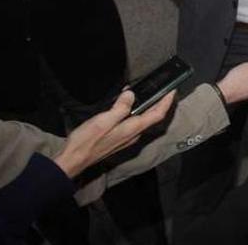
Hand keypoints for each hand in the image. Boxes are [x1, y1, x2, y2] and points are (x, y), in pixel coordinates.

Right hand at [53, 90, 173, 177]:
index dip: (166, 102)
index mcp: (133, 129)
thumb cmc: (88, 140)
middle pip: (153, 117)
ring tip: (148, 93)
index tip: (173, 90)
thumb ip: (120, 108)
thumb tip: (132, 94)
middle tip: (163, 89)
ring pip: (144, 120)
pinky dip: (136, 111)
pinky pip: (134, 122)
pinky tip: (129, 105)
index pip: (157, 114)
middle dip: (160, 103)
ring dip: (148, 107)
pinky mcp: (119, 138)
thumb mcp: (104, 120)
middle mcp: (133, 134)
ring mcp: (127, 137)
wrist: (74, 159)